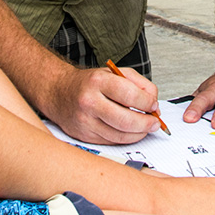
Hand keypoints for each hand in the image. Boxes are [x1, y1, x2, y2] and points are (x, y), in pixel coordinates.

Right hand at [45, 64, 160, 144]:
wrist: (59, 93)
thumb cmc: (88, 83)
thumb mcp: (114, 72)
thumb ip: (138, 83)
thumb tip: (154, 102)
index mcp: (98, 81)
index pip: (130, 95)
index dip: (147, 102)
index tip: (154, 105)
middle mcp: (89, 101)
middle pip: (126, 120)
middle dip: (146, 123)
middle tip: (155, 122)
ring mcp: (85, 121)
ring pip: (120, 135)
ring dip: (139, 134)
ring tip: (145, 127)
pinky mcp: (84, 136)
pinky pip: (112, 142)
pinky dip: (125, 138)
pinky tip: (130, 131)